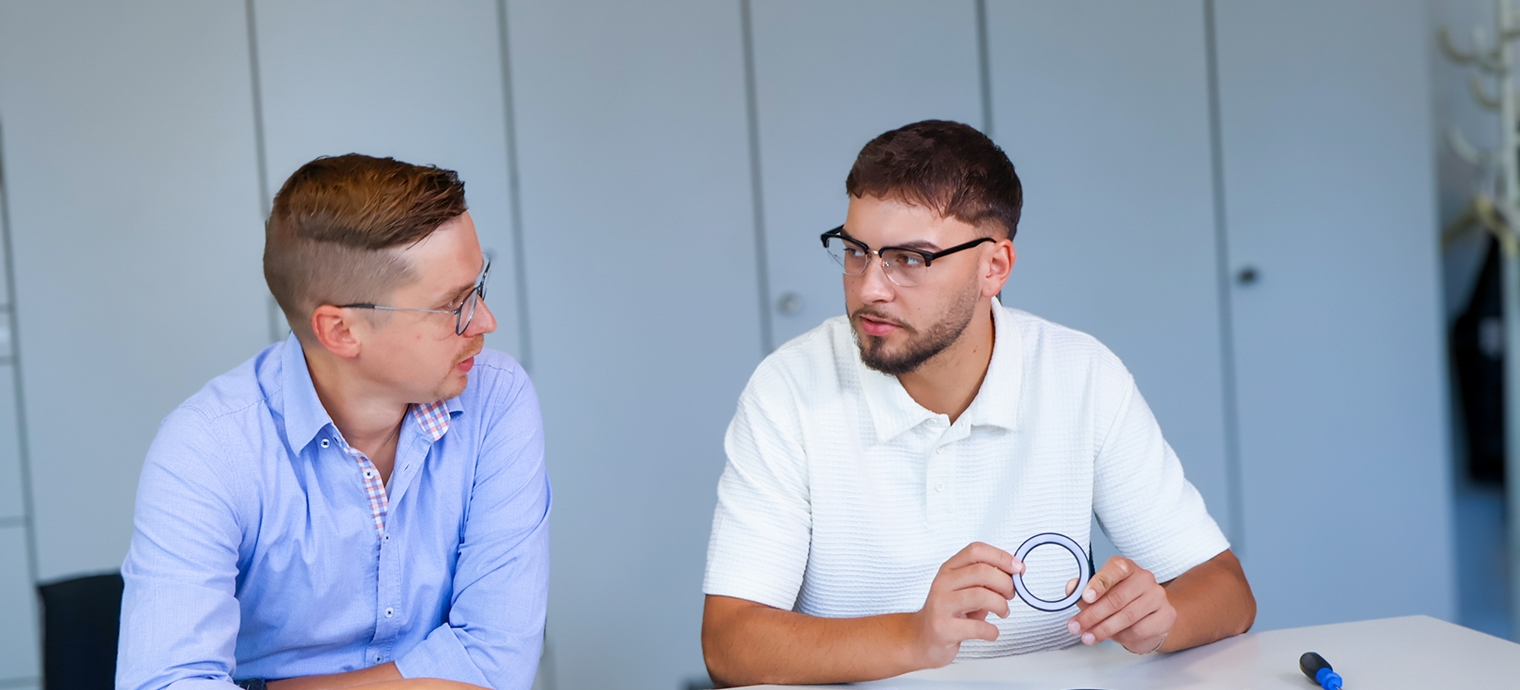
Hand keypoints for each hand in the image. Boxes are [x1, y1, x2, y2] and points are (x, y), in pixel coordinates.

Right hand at [910, 542, 1022, 667]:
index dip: (1001, 556)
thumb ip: (986, 581)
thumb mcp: (964, 590)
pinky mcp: (943, 628)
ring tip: (1003, 612)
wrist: (922, 639)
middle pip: (982, 571)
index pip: (976, 551)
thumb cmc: (949, 613)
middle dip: (1005, 583)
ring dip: (1001, 605)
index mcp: (949, 569)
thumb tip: (1015, 573)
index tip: (1018, 568)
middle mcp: (942, 583)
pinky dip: (992, 631)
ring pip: (981, 596)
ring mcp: (941, 605)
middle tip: (1011, 595)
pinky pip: (977, 627)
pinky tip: (991, 632)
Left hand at [1064, 556, 1174, 653]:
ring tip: (1088, 637)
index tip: (1085, 597)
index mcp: (1126, 567)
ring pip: (1127, 616)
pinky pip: (1139, 629)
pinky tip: (1114, 637)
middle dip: (1092, 615)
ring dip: (1103, 629)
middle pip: (1117, 598)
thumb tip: (1072, 587)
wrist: (1152, 618)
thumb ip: (1084, 591)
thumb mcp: (1100, 595)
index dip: (1099, 583)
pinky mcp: (1166, 615)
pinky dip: (1122, 636)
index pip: (1116, 568)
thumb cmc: (1123, 603)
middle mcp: (1144, 578)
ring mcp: (1158, 596)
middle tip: (1076, 626)